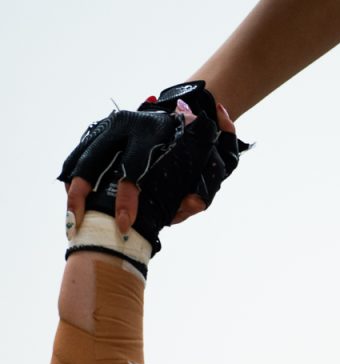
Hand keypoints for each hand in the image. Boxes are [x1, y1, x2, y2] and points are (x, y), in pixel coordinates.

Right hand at [60, 81, 245, 251]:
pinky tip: (72, 202)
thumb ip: (205, 189)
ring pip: (85, 156)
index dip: (127, 199)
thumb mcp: (214, 165)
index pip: (135, 168)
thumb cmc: (202, 148)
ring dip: (75, 188)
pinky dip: (73, 176)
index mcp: (157, 130)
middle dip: (87, 194)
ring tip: (72, 220)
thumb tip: (191, 204)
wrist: (190, 110)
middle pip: (99, 159)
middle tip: (83, 224)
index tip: (124, 224)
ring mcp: (112, 123)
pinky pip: (81, 153)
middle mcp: (130, 122)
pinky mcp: (101, 128)